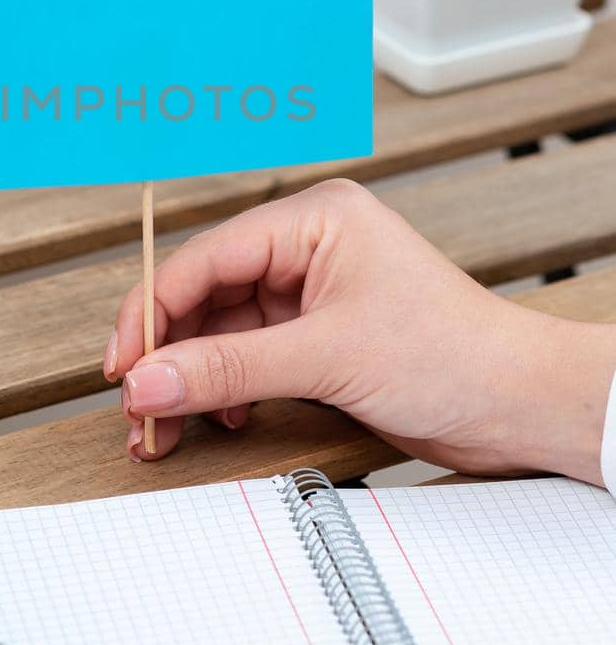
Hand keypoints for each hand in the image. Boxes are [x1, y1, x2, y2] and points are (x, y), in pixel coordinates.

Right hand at [107, 178, 614, 481]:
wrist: (521, 406)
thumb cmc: (459, 354)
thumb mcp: (327, 358)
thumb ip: (229, 370)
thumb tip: (150, 381)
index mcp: (313, 220)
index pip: (205, 259)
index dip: (153, 312)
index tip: (124, 365)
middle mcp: (308, 249)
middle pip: (205, 295)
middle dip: (168, 353)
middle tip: (137, 406)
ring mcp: (313, 295)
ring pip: (221, 331)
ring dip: (191, 378)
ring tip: (165, 424)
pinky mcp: (320, 339)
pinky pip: (249, 358)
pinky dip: (224, 389)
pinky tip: (216, 417)